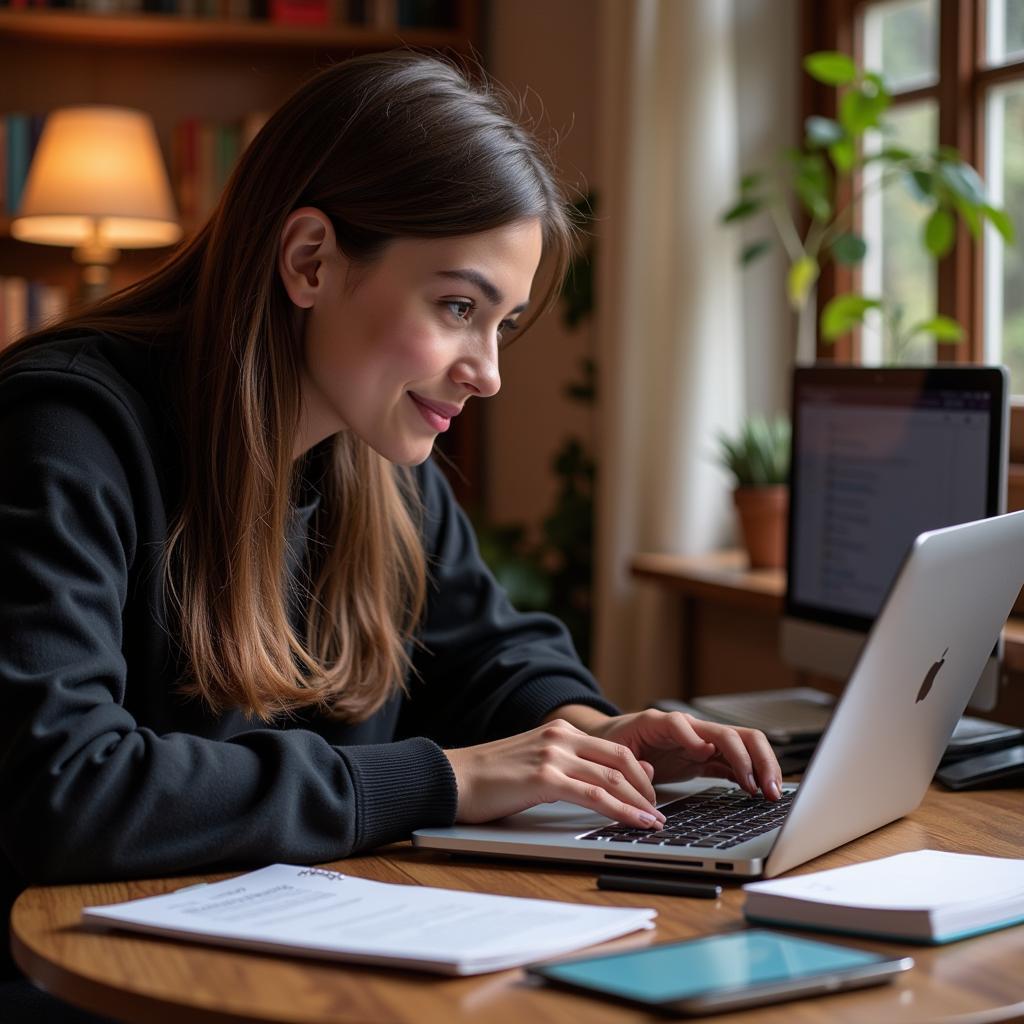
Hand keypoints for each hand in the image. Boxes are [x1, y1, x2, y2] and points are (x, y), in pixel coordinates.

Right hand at [443, 719, 667, 827]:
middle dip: (645, 788)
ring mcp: (553, 755)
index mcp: (560, 730)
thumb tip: (604, 782)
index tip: (652, 794)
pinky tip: (635, 822)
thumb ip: (568, 767)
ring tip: (655, 822)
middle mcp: (560, 736)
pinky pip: (594, 795)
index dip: (640, 772)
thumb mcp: (536, 764)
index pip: (614, 748)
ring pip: (612, 777)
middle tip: (658, 811)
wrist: (452, 778)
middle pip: (621, 759)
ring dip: (639, 803)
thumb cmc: (490, 779)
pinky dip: (621, 810)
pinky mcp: (544, 778)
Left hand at [584, 708, 781, 799]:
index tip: (704, 754)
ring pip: (743, 746)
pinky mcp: (706, 758)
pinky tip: (760, 793)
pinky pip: (735, 764)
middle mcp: (689, 730)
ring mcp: (702, 743)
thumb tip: (650, 768)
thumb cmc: (615, 742)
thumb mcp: (615, 750)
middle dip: (753, 758)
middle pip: (731, 733)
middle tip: (765, 786)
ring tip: (772, 793)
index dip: (696, 739)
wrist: (616, 741)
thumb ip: (631, 759)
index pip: (683, 724)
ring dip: (761, 767)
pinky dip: (750, 776)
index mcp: (661, 724)